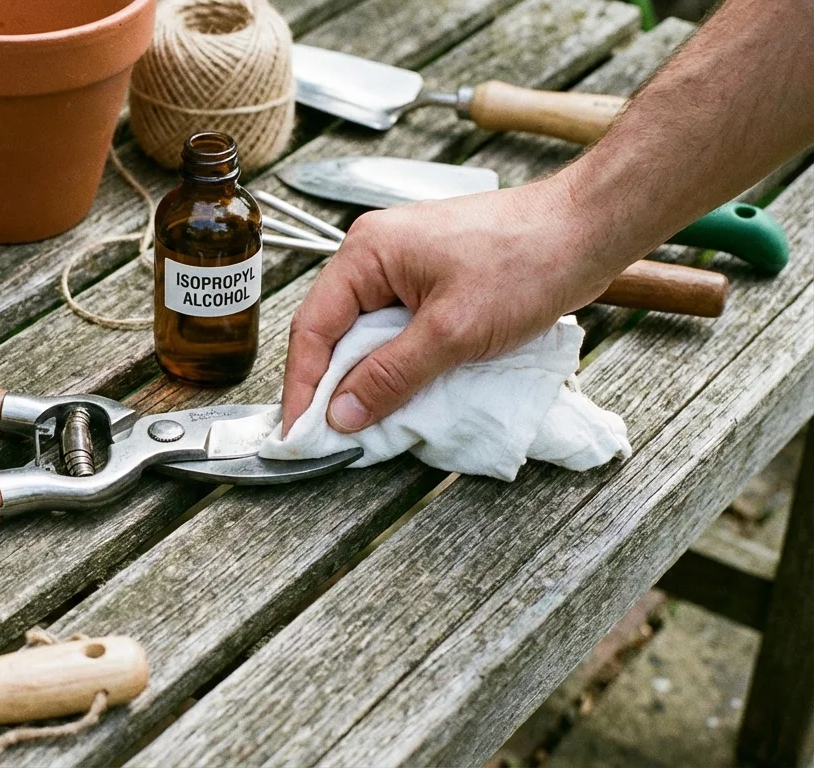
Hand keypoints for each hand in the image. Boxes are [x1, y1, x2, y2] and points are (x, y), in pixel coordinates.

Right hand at [281, 177, 632, 436]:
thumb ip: (390, 376)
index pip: (313, 327)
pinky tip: (401, 392)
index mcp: (366, 253)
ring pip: (367, 332)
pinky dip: (395, 362)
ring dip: (366, 375)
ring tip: (363, 421)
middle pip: (334, 330)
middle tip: (329, 436)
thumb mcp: (452, 332)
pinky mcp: (431, 279)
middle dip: (331, 385)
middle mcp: (375, 254)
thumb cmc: (525, 264)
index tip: (299, 433)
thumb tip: (342, 414)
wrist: (588, 230)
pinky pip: (397, 327)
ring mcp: (404, 265)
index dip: (303, 385)